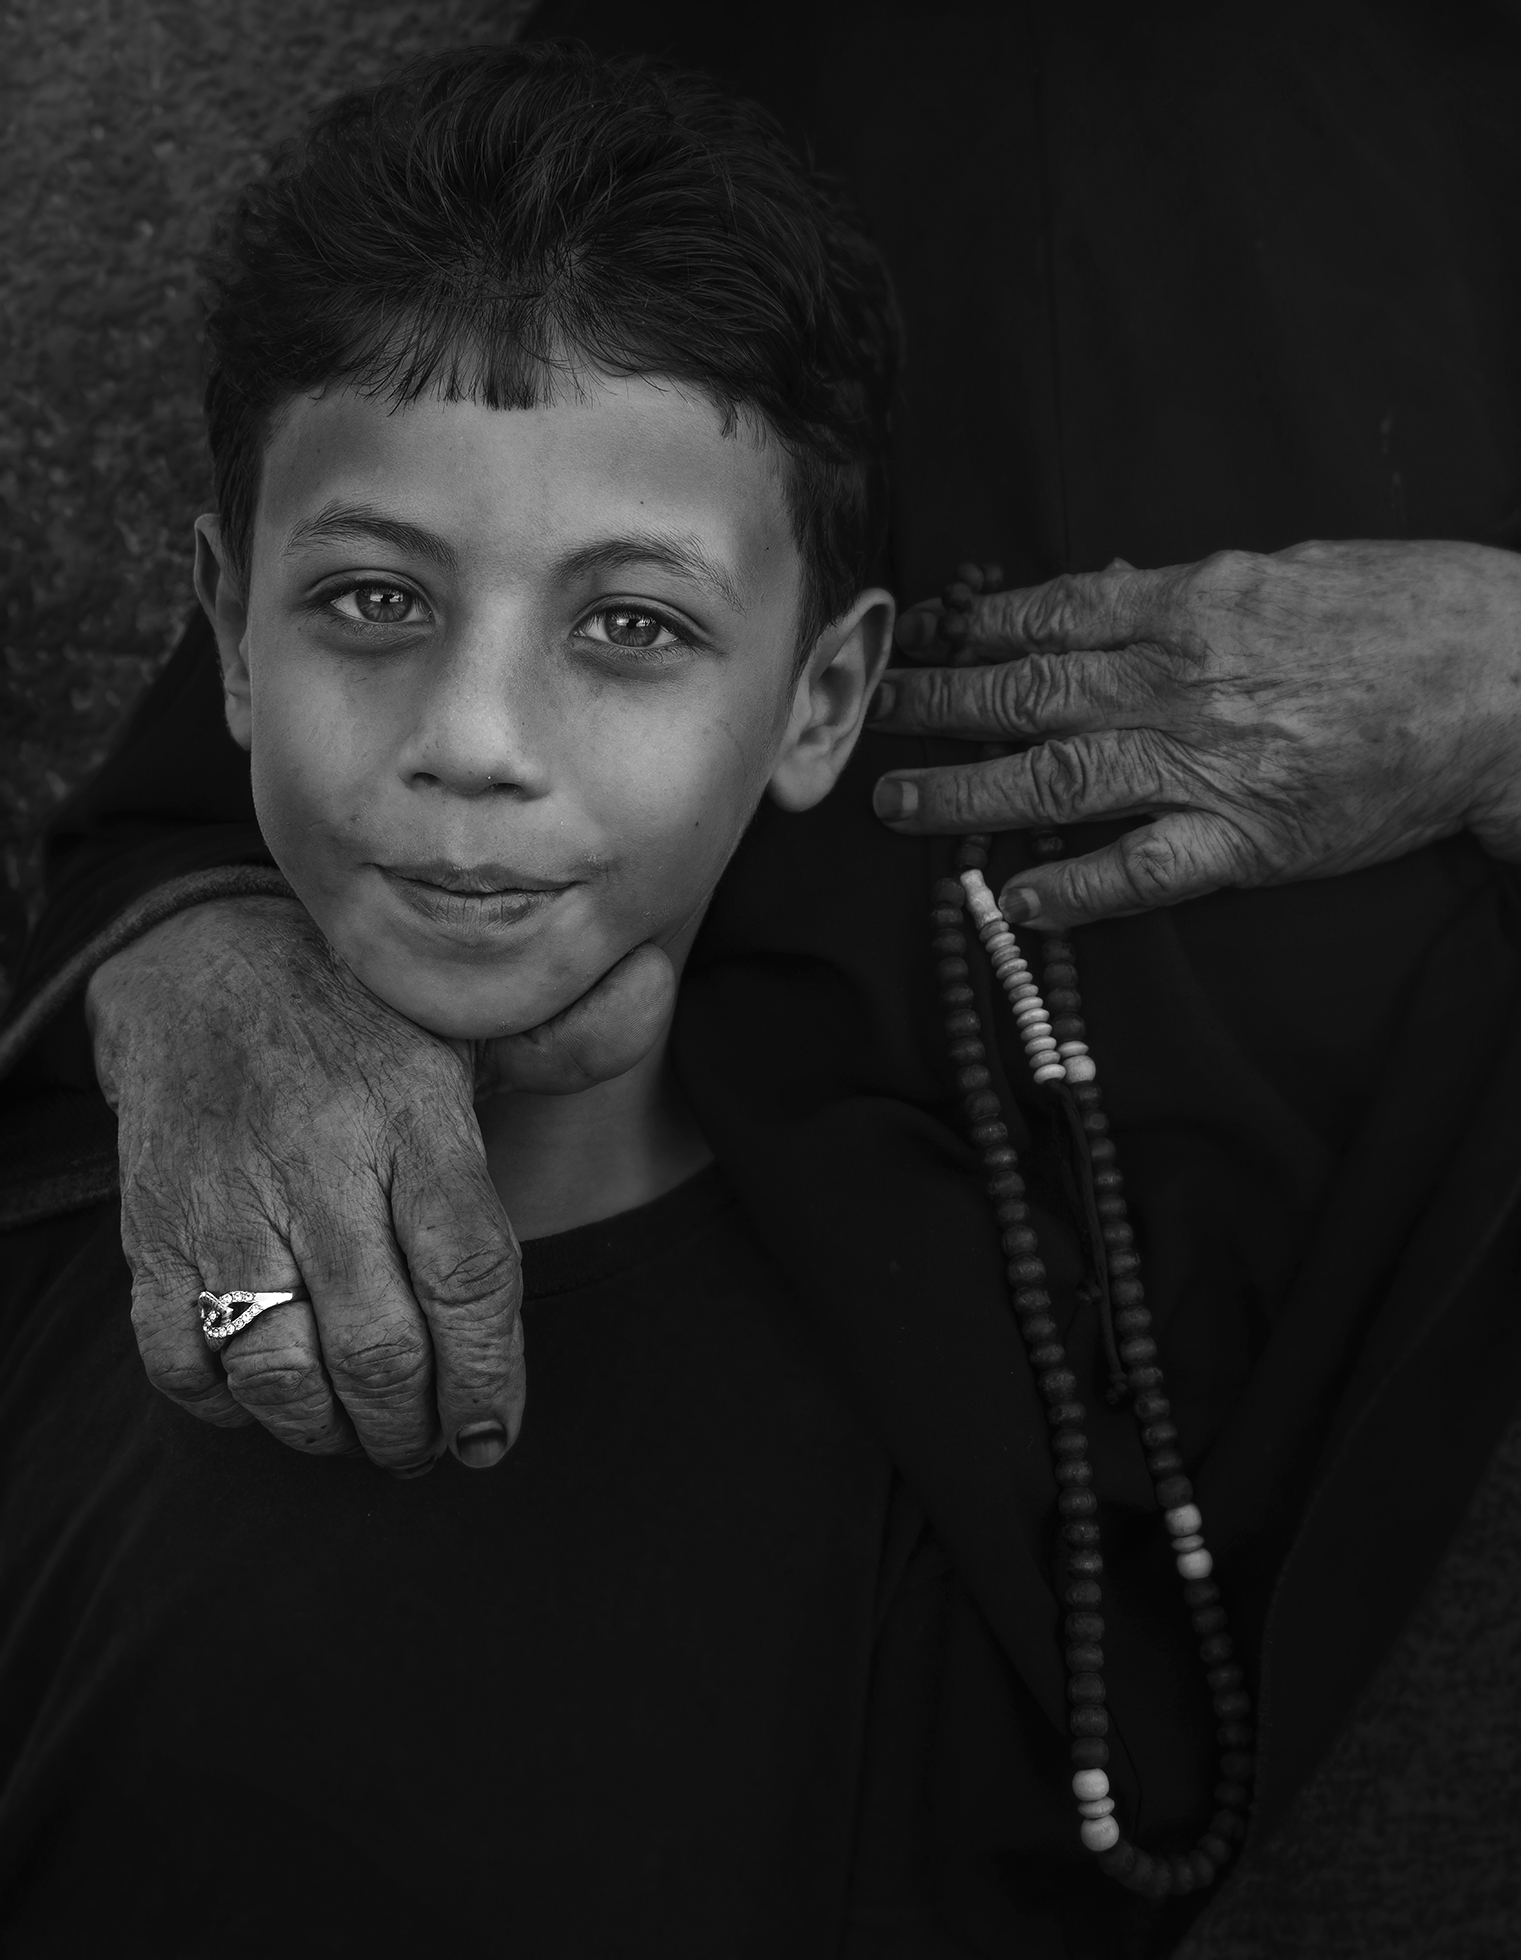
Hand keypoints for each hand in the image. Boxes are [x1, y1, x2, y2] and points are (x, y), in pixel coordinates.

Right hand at [88, 896, 673, 1472]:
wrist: (193, 965)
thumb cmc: (361, 1014)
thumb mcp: (467, 1013)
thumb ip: (566, 1034)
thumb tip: (656, 990)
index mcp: (409, 1111)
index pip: (467, 1270)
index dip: (491, 1373)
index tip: (496, 1435)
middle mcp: (315, 1162)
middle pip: (378, 1347)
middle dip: (414, 1428)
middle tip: (432, 1444)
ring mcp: (222, 1203)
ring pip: (278, 1371)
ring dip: (329, 1433)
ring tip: (361, 1431)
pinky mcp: (148, 1232)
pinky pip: (180, 1362)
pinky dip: (228, 1408)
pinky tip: (271, 1397)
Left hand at [868, 541, 1520, 926]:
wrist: (1508, 682)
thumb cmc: (1409, 610)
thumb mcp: (1289, 568)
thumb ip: (1189, 588)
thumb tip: (1106, 584)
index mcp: (1190, 602)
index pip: (1048, 612)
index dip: (968, 628)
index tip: (916, 636)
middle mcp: (1178, 679)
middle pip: (1026, 692)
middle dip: (937, 704)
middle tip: (870, 713)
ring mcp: (1206, 762)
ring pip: (1057, 777)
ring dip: (966, 792)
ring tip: (898, 805)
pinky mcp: (1247, 837)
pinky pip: (1141, 870)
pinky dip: (1072, 887)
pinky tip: (1012, 901)